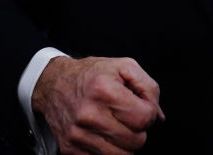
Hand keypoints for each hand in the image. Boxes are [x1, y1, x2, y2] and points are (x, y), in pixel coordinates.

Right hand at [32, 56, 163, 154]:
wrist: (54, 83)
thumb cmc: (91, 74)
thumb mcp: (124, 67)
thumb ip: (148, 88)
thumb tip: (158, 117)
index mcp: (104, 90)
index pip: (144, 118)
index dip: (149, 113)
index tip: (142, 108)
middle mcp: (89, 114)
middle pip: (136, 141)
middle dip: (138, 130)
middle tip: (128, 117)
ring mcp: (78, 135)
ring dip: (125, 143)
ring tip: (117, 126)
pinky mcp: (70, 149)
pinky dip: (109, 150)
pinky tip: (104, 135)